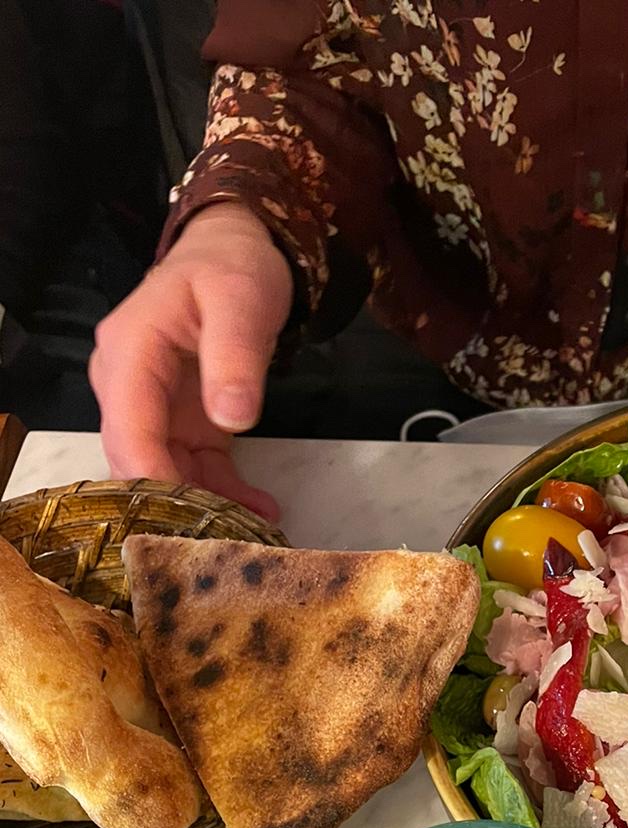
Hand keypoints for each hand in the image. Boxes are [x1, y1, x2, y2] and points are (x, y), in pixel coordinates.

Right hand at [90, 203, 292, 519]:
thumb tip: (232, 417)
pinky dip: (225, 492)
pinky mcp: (182, 420)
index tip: (186, 522)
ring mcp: (153, 406)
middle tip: (224, 541)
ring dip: (205, 506)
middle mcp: (129, 385)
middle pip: (139, 460)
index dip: (153, 481)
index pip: (128, 431)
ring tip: (253, 533)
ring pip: (167, 472)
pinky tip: (262, 510)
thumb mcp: (242, 302)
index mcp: (130, 354)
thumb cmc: (232, 267)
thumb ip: (235, 359)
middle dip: (176, 505)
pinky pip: (195, 466)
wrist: (236, 250)